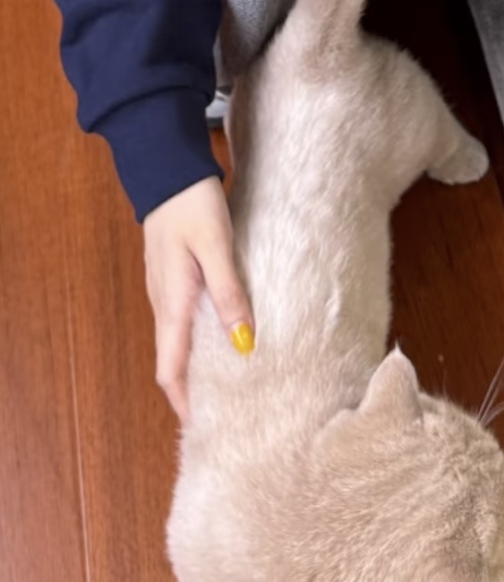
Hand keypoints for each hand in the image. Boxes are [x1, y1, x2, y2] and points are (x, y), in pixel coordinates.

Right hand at [143, 175, 253, 422]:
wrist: (168, 170)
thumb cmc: (192, 206)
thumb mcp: (216, 246)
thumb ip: (229, 292)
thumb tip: (243, 342)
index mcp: (171, 304)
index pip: (170, 371)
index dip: (185, 404)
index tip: (204, 431)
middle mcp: (163, 304)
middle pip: (174, 362)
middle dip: (193, 392)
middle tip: (224, 414)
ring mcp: (165, 290)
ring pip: (178, 342)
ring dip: (197, 366)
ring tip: (229, 383)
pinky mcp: (173, 276)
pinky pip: (182, 320)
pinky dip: (197, 339)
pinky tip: (221, 337)